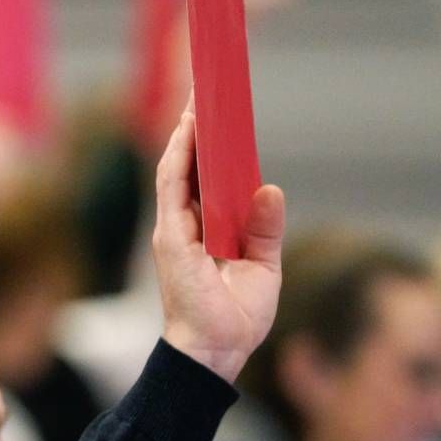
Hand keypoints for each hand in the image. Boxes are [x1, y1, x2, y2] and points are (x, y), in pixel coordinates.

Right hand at [152, 104, 284, 381]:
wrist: (217, 351)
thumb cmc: (236, 317)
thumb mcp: (263, 266)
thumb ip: (265, 228)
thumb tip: (269, 188)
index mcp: (207, 231)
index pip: (207, 179)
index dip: (213, 146)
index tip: (223, 113)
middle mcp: (185, 225)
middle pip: (189, 166)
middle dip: (196, 127)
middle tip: (208, 90)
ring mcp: (174, 228)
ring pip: (177, 167)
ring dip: (186, 131)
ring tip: (199, 96)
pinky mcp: (171, 235)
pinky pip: (173, 185)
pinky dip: (180, 154)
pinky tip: (190, 128)